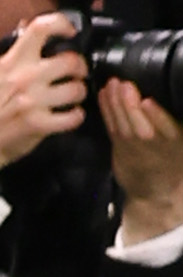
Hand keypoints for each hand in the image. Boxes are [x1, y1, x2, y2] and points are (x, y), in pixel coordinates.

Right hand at [0, 11, 91, 182]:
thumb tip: (25, 25)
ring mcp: (33, 102)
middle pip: (70, 60)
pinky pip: (72, 117)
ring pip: (75, 89)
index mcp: (12, 62)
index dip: (62, 24)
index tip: (70, 33)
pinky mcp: (39, 125)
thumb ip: (11, 51)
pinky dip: (76, 116)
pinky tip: (72, 115)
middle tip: (77, 73)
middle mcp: (25, 78)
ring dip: (80, 92)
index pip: (41, 28)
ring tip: (74, 96)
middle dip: (80, 67)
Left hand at [104, 76, 182, 239]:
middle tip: (124, 85)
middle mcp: (153, 145)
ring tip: (111, 85)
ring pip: (123, 127)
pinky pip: (111, 129)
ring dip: (115, 105)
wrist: (156, 190)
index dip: (156, 116)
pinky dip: (106, 112)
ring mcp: (134, 148)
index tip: (148, 101)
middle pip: (140, 126)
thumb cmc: (173, 156)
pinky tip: (102, 95)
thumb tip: (165, 95)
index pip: (166, 127)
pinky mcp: (119, 149)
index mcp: (174, 141)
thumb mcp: (182, 139)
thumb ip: (172, 123)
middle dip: (130, 106)